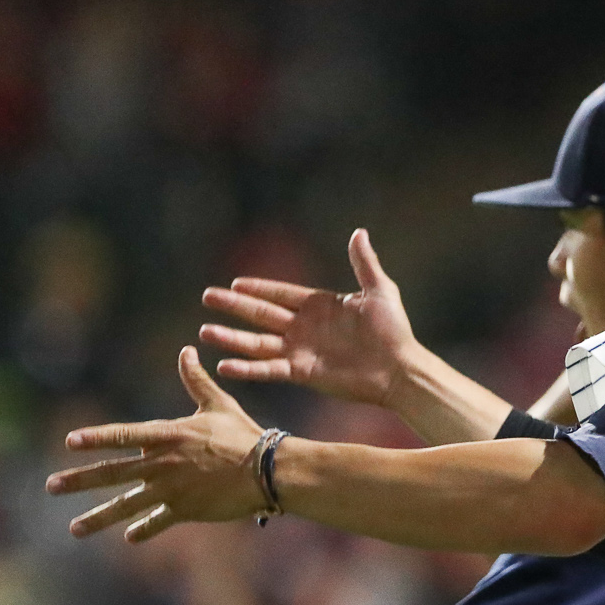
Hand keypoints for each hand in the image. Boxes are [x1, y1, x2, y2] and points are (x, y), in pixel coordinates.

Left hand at [49, 348, 267, 541]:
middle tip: (51, 486)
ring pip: (126, 504)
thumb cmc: (244, 435)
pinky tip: (129, 536)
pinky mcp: (184, 509)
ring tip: (74, 529)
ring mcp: (170, 489)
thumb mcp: (218, 404)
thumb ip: (196, 380)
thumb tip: (186, 350)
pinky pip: (157, 521)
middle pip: (113, 472)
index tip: (70, 442)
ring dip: (97, 517)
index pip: (124, 435)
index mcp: (169, 435)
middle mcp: (162, 463)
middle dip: (79, 480)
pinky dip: (143, 529)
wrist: (266, 470)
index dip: (96, 437)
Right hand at [200, 229, 416, 407]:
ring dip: (232, 338)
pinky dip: (247, 368)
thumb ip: (364, 263)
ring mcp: (301, 350)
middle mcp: (305, 327)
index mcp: (320, 305)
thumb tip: (359, 232)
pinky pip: (268, 369)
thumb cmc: (393, 330)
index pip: (281, 294)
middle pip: (262, 314)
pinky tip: (223, 365)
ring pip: (258, 342)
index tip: (235, 282)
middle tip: (208, 296)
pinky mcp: (301, 373)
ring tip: (205, 331)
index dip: (259, 289)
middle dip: (235, 306)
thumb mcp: (380, 291)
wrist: (399, 369)